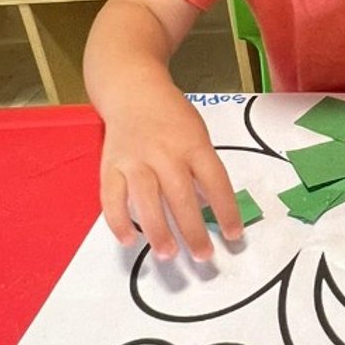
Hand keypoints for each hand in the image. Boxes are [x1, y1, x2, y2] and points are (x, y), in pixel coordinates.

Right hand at [98, 82, 241, 260]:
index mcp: (193, 144)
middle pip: (181, 195)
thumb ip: (203, 167)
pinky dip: (118, 221)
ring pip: (146, 199)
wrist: (132, 88)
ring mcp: (135, 159)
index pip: (215, 181)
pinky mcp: (111, 165)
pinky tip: (129, 239)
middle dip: (193, 229)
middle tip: (203, 255)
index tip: (233, 235)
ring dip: (157, 230)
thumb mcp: (197, 134)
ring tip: (168, 254)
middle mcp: (165, 152)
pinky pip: (112, 197)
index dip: (226, 210)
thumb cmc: (171, 116)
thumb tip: (210, 208)